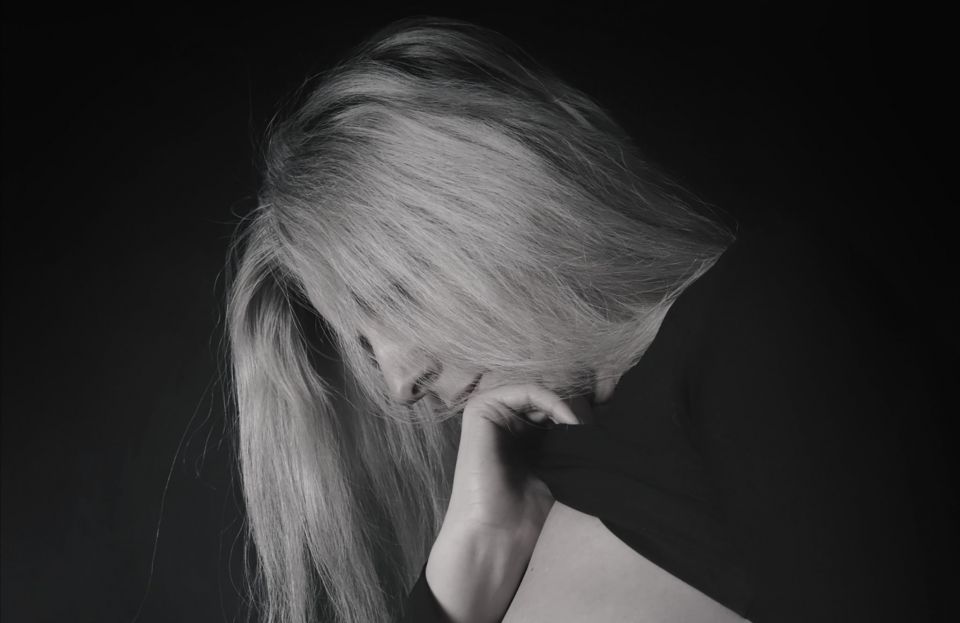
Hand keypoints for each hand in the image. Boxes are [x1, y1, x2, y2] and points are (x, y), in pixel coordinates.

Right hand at [425, 383, 590, 621]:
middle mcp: (508, 416)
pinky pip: (527, 390)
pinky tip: (571, 424)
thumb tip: (612, 411)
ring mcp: (493, 411)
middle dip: (584, 404)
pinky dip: (554, 401)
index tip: (615, 418)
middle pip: (555, 391)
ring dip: (572, 404)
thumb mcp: (564, 467)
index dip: (591, 406)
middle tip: (604, 422)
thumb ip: (577, 438)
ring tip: (588, 431)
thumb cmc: (529, 512)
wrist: (497, 536)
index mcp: (524, 428)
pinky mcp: (481, 409)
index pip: (562, 402)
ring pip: (544, 388)